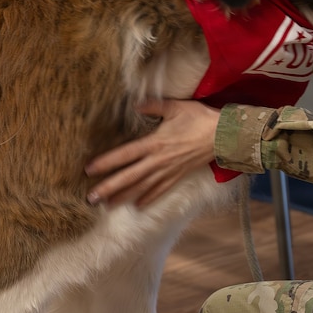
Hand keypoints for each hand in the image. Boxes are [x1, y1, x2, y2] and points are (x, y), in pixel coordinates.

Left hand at [85, 99, 219, 207]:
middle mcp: (159, 160)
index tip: (89, 169)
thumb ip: (154, 106)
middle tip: (91, 198)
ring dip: (124, 197)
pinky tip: (137, 206)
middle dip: (109, 188)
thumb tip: (136, 105)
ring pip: (142, 187)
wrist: (223, 135)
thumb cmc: (199, 118)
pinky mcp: (178, 175)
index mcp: (155, 142)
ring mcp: (169, 170)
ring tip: (106, 206)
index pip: (126, 154)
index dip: (107, 162)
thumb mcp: (176, 107)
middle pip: (130, 176)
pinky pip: (161, 190)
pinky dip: (148, 198)